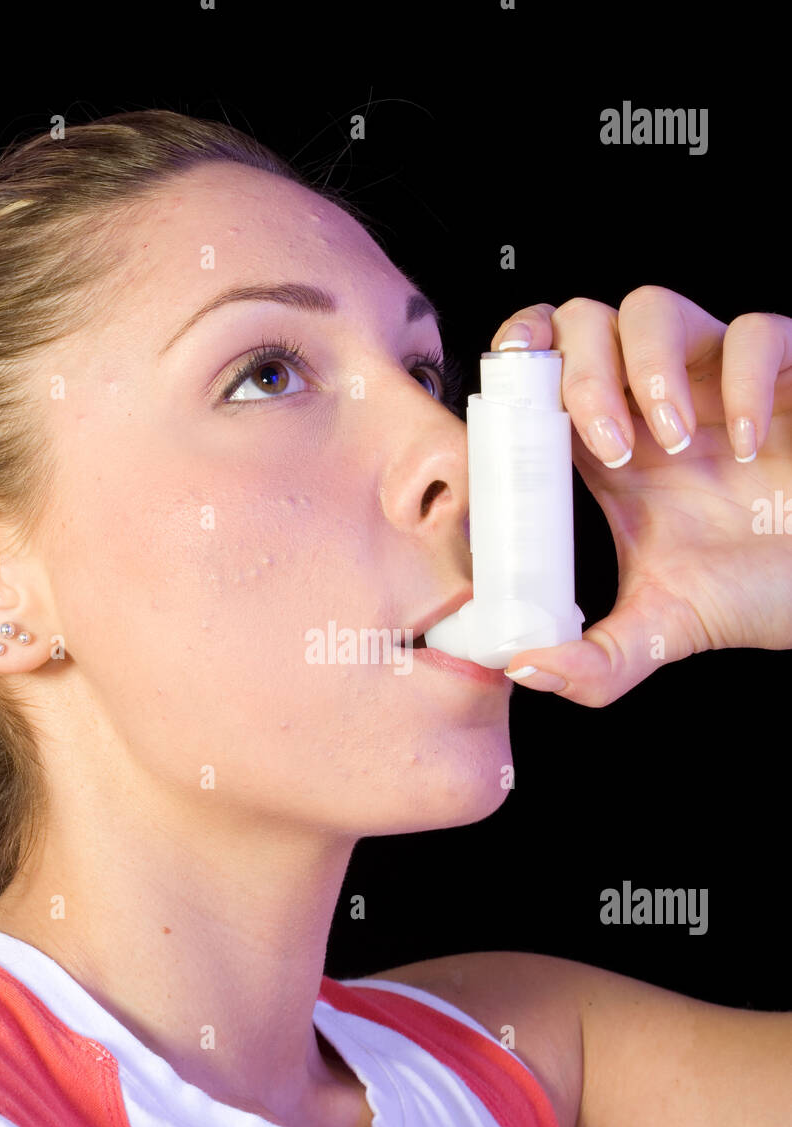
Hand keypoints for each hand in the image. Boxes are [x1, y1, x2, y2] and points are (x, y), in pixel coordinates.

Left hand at [494, 287, 791, 704]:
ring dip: (646, 366)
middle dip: (580, 374)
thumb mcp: (660, 632)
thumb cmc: (750, 592)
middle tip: (612, 447)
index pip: (535, 372)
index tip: (514, 417)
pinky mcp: (782, 372)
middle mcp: (649, 403)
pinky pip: (753, 330)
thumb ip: (593, 663)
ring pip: (651, 305)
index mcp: (604, 448)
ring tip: (676, 441)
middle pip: (581, 323)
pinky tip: (750, 443)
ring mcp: (712, 380)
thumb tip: (524, 668)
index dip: (514, 368)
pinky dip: (742, 379)